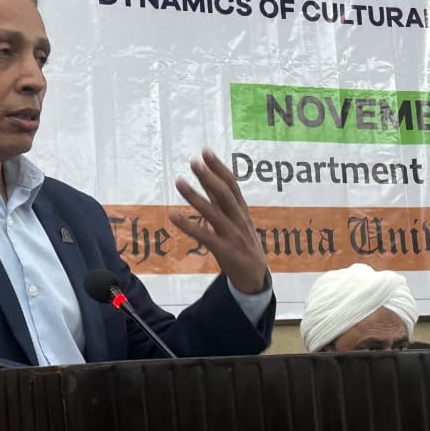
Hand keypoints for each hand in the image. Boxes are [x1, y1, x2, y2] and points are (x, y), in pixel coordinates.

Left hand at [169, 148, 268, 294]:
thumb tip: (210, 180)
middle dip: (209, 176)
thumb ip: (223, 203)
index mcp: (241, 211)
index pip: (231, 184)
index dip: (219, 167)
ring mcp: (232, 235)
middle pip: (224, 194)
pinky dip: (189, 225)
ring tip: (179, 182)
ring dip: (195, 196)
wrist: (256, 278)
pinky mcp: (225, 251)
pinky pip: (205, 236)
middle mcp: (238, 219)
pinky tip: (173, 215)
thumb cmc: (243, 245)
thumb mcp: (237, 221)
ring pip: (213, 212)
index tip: (205, 151)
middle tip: (194, 161)